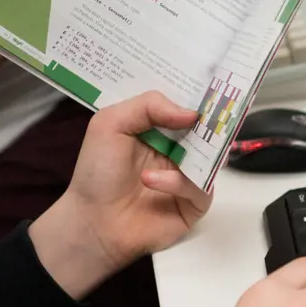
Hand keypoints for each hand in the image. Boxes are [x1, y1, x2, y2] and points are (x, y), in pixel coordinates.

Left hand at [30, 91, 209, 298]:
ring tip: (163, 159)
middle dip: (210, 124)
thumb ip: (148, 106)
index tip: (211, 84)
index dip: (197, 98)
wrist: (94, 221)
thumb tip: (193, 113)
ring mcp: (189, 177)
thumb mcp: (110, 123)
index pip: (186, 107)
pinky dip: (179, 183)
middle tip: (210, 115)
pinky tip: (152, 182)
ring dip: (188, 156)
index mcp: (160, 129)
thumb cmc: (97, 172)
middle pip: (208, 131)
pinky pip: (202, 188)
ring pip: (211, 159)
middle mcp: (178, 151)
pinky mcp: (195, 204)